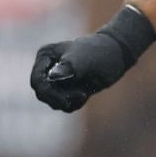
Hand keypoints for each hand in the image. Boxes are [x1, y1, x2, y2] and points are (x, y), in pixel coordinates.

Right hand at [29, 6, 155, 112]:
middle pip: (42, 94)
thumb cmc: (101, 52)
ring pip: (53, 101)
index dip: (49, 94)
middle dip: (60, 99)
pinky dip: (74, 104)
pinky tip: (85, 94)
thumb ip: (69, 67)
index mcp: (45, 56)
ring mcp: (56, 79)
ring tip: (84, 93)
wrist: (118, 55)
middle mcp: (47, 68)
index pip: (37, 81)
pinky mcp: (66, 89)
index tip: (66, 101)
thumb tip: (53, 76)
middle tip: (82, 95)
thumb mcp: (86, 58)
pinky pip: (64, 104)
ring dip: (68, 102)